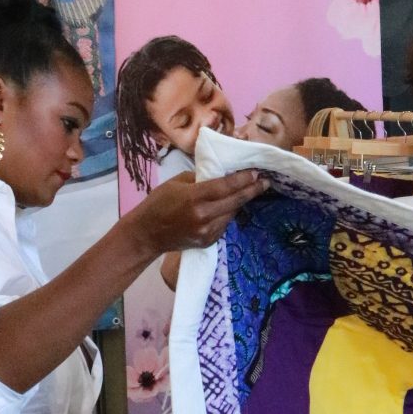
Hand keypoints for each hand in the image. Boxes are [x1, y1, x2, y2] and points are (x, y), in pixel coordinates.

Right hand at [131, 170, 266, 261]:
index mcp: (194, 197)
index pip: (226, 186)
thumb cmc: (158, 203)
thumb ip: (200, 179)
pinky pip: (224, 224)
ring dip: (240, 202)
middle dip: (252, 190)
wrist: (147, 234)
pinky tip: (230, 206)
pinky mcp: (208, 241)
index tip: (256, 172)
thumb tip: (221, 175)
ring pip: (232, 213)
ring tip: (251, 190)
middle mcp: (203, 216)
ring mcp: (206, 231)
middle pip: (235, 201)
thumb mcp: (177, 182)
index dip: (243, 179)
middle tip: (265, 181)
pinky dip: (228, 214)